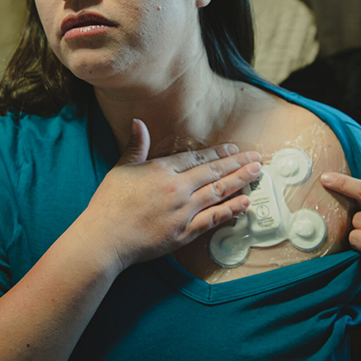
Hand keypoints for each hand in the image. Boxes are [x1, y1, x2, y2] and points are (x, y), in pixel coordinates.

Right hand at [83, 119, 260, 271]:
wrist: (103, 238)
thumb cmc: (109, 204)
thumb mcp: (121, 168)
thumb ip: (136, 145)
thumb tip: (138, 122)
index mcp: (162, 170)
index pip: (197, 158)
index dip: (218, 153)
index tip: (233, 148)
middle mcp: (177, 188)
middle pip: (214, 172)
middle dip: (237, 162)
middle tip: (256, 157)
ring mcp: (183, 211)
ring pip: (218, 192)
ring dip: (240, 180)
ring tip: (256, 172)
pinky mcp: (184, 233)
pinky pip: (213, 219)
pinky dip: (231, 209)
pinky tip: (245, 202)